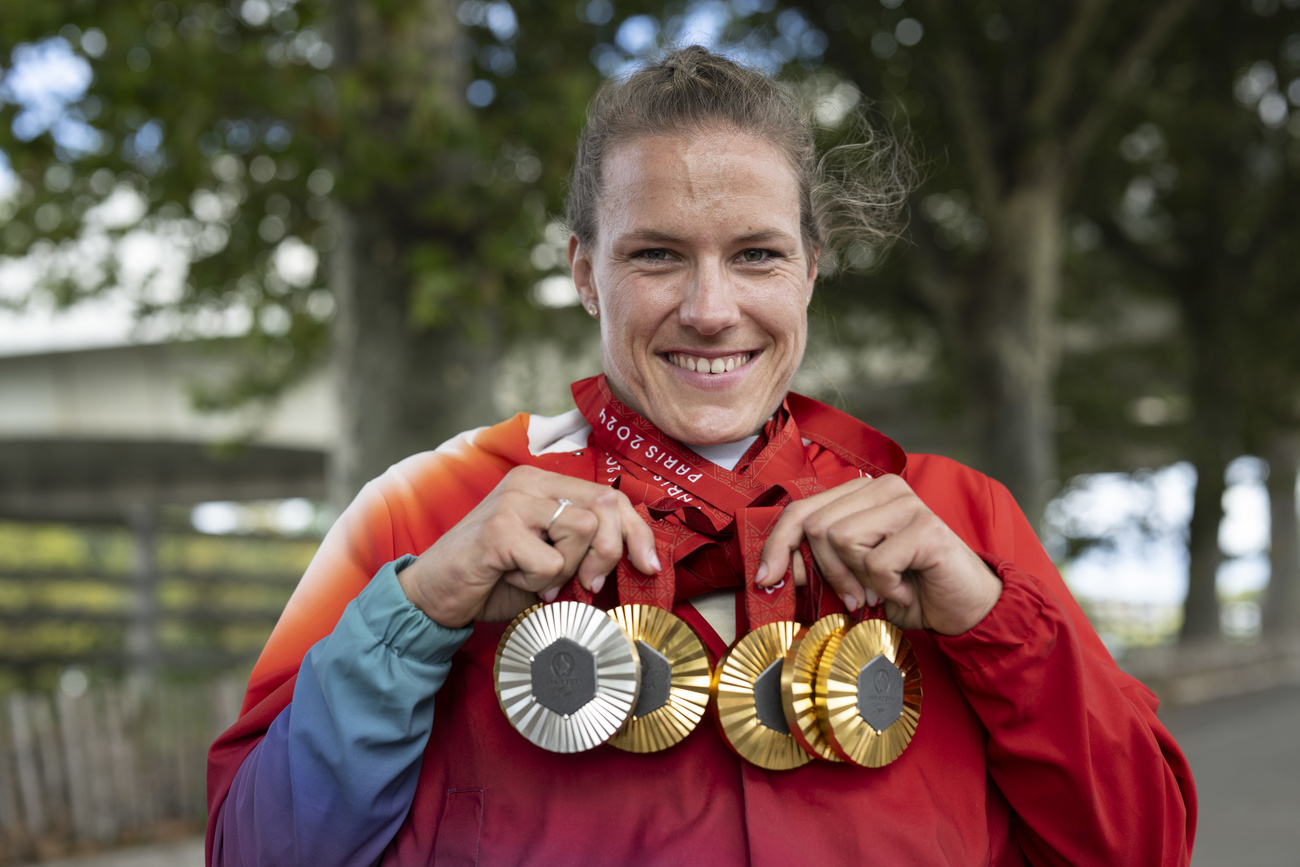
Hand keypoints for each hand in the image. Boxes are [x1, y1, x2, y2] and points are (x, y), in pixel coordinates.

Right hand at [398, 466, 659, 627]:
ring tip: (535, 578)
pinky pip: (550, 562)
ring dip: (566, 569)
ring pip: (582, 530)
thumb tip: (638, 559)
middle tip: (587, 584)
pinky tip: (513, 581)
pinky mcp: (499, 529)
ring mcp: (513, 502)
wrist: (434, 595)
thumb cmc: (494, 578)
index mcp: (544, 484)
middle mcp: (529, 483)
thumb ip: (585, 548)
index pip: (611, 496)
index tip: (648, 566)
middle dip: (609, 554)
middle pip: (605, 507)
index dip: (637, 532)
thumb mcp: (549, 558)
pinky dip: (538, 584)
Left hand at [756, 474, 1000, 634]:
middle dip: (825, 571)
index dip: (778, 544)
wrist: (963, 609)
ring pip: (841, 538)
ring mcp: (907, 503)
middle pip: (816, 524)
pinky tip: (906, 590)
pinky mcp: (926, 526)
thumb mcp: (851, 577)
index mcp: (861, 494)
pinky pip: (876, 561)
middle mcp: (883, 488)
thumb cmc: (906, 590)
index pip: (801, 508)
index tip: (767, 578)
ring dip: (856, 579)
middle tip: (853, 596)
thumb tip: (773, 570)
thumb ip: (817, 564)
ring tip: (882, 590)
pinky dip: (886, 588)